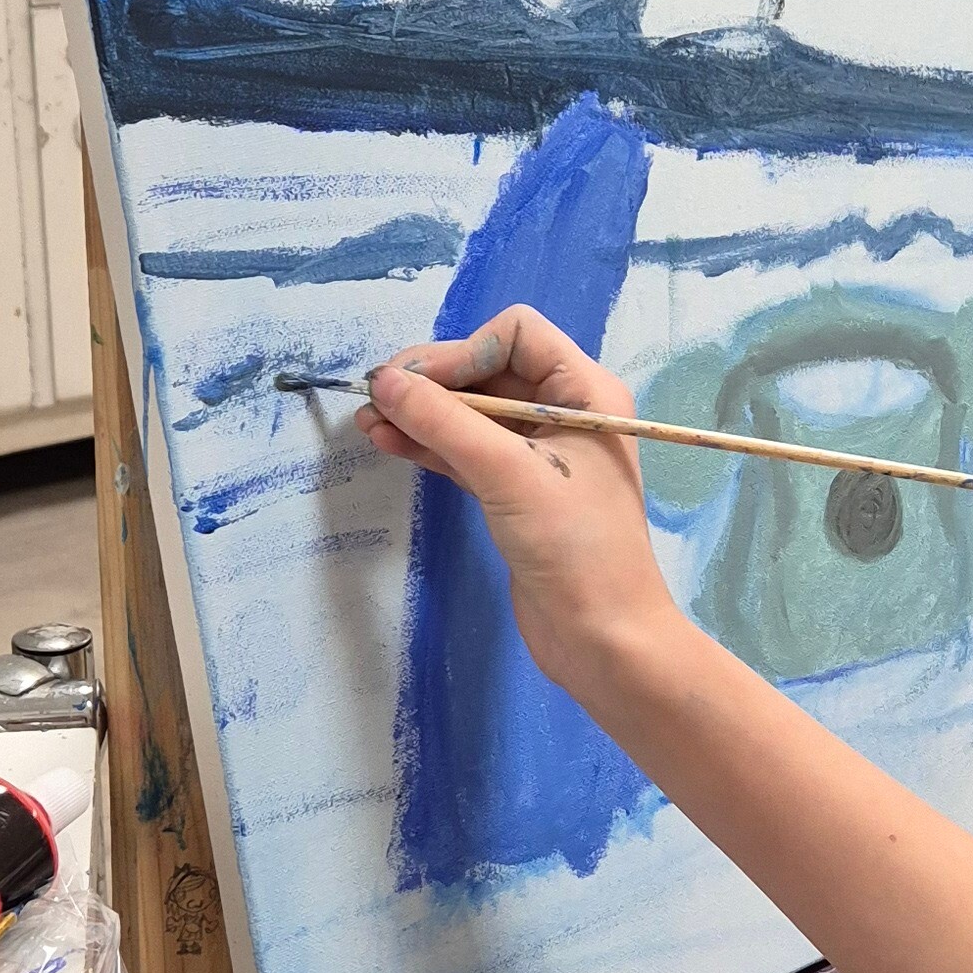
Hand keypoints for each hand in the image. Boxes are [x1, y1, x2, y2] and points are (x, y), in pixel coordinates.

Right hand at [358, 307, 683, 701]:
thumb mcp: (507, 474)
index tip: (419, 387)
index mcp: (586, 390)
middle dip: (433, 381)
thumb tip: (384, 381)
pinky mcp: (516, 492)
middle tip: (375, 398)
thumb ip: (444, 422)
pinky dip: (430, 444)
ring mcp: (540, 454)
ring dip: (422, 414)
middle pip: (488, 370)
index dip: (463, 352)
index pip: (516, 335)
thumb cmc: (574, 546)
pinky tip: (388, 442)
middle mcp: (566, 412)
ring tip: (367, 421)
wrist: (605, 637)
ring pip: (472, 414)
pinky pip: (467, 451)